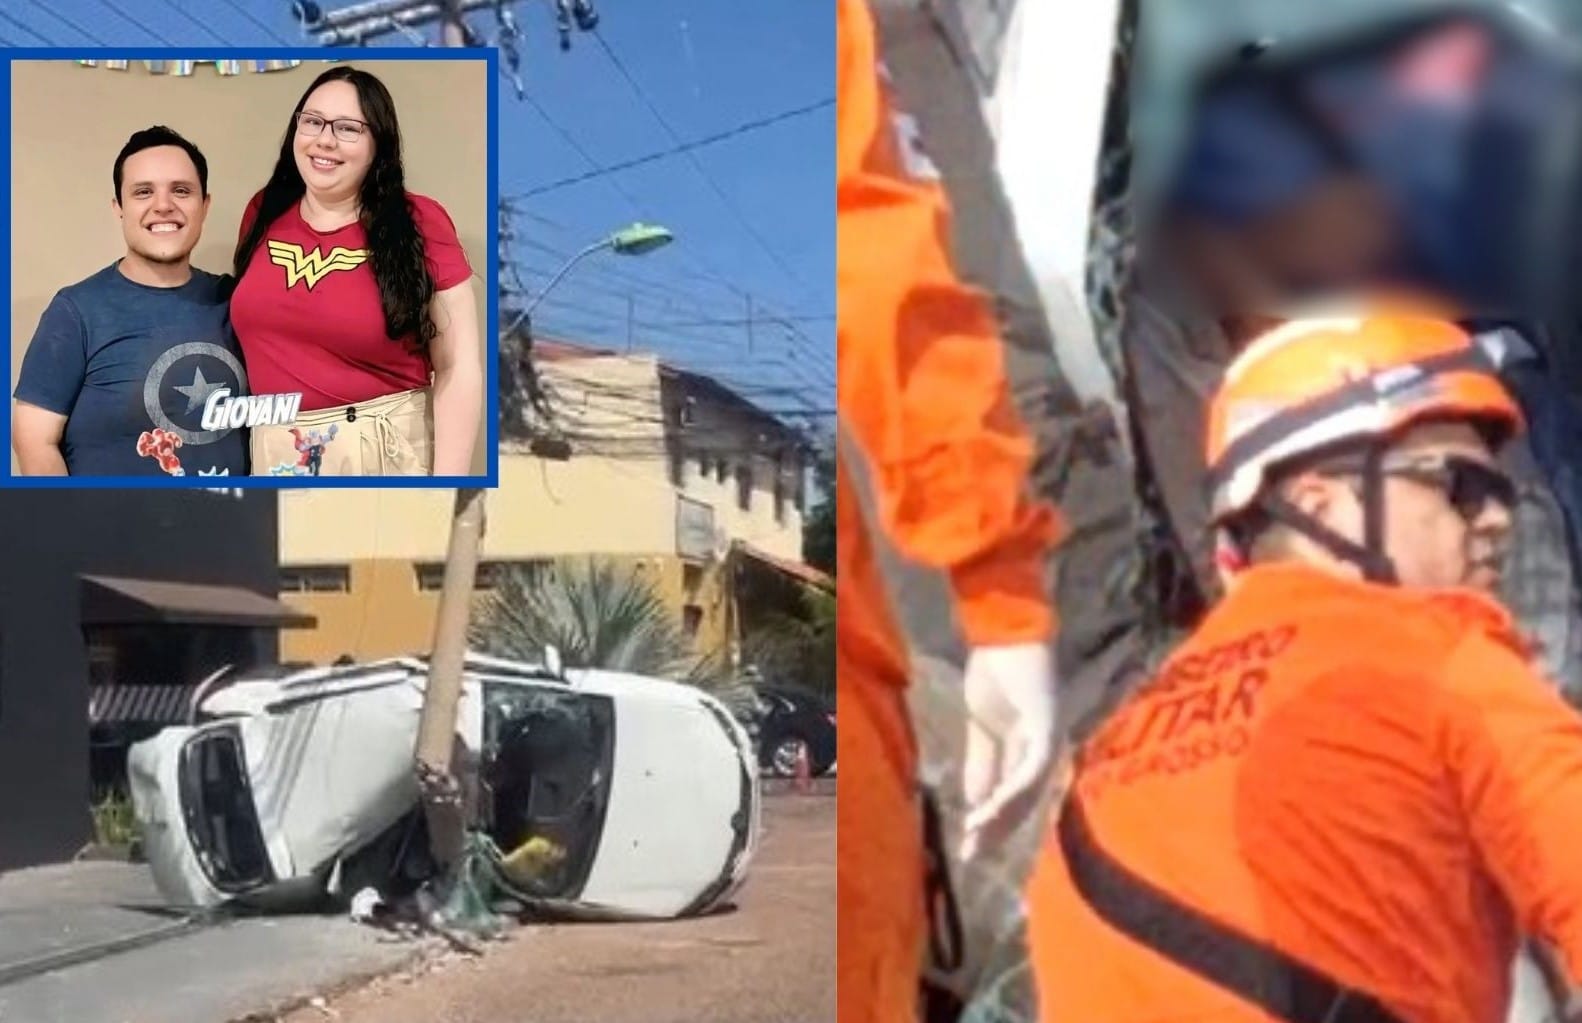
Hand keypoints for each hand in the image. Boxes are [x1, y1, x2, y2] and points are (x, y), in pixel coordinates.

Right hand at [959, 642, 1058, 861]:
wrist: (1002, 633)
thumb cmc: (995, 672)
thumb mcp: (982, 729)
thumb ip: (982, 765)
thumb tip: (974, 804)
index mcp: (1032, 751)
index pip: (1015, 799)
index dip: (993, 825)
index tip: (968, 848)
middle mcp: (1047, 751)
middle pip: (1024, 804)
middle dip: (995, 831)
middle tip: (969, 855)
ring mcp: (1050, 741)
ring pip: (1028, 794)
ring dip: (999, 818)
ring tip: (973, 836)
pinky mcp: (1046, 730)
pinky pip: (1028, 771)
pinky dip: (1008, 793)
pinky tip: (986, 809)